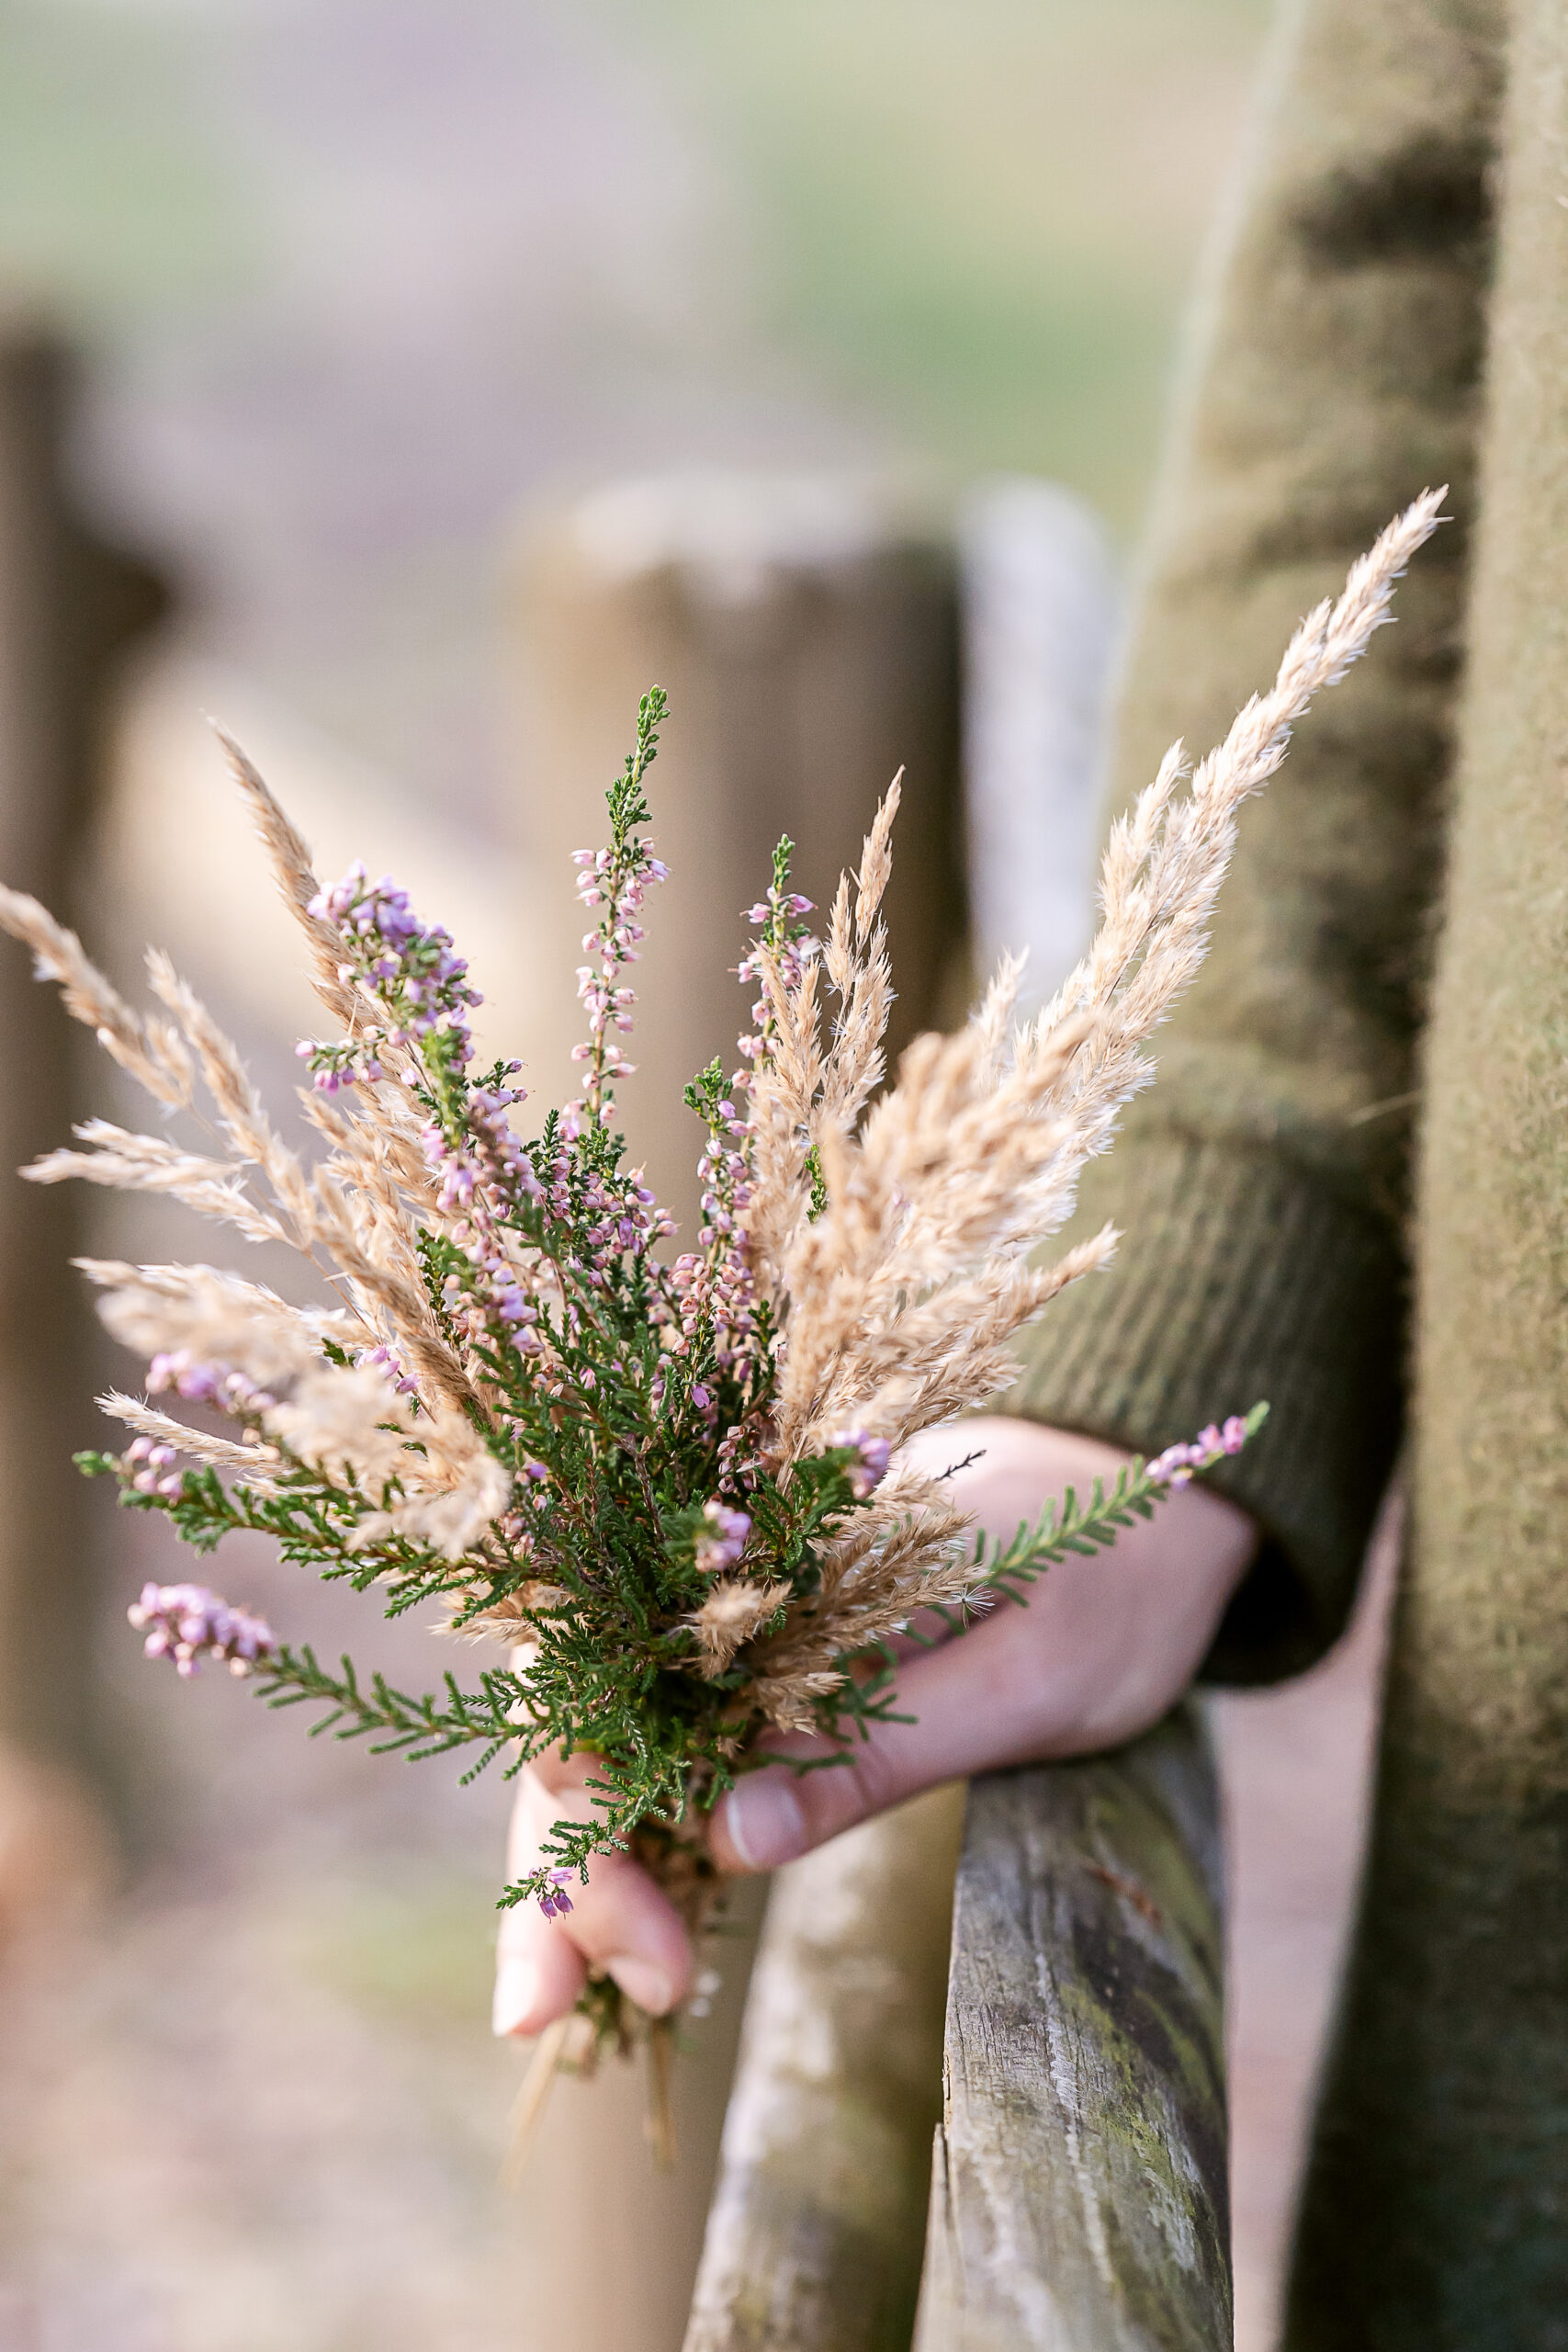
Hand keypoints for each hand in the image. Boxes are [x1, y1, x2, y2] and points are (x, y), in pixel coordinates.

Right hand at [492, 1418, 1257, 2037]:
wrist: (1158, 1519)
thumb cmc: (1109, 1587)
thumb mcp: (1024, 1681)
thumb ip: (880, 1750)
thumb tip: (723, 1841)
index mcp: (779, 1550)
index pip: (615, 1677)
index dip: (593, 1819)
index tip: (649, 1958)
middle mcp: (735, 1582)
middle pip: (589, 1714)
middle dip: (560, 1869)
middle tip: (539, 2014)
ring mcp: (747, 1630)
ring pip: (615, 1741)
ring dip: (578, 1869)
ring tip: (546, 2008)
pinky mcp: (776, 1676)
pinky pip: (676, 1753)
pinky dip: (637, 1844)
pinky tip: (621, 1935)